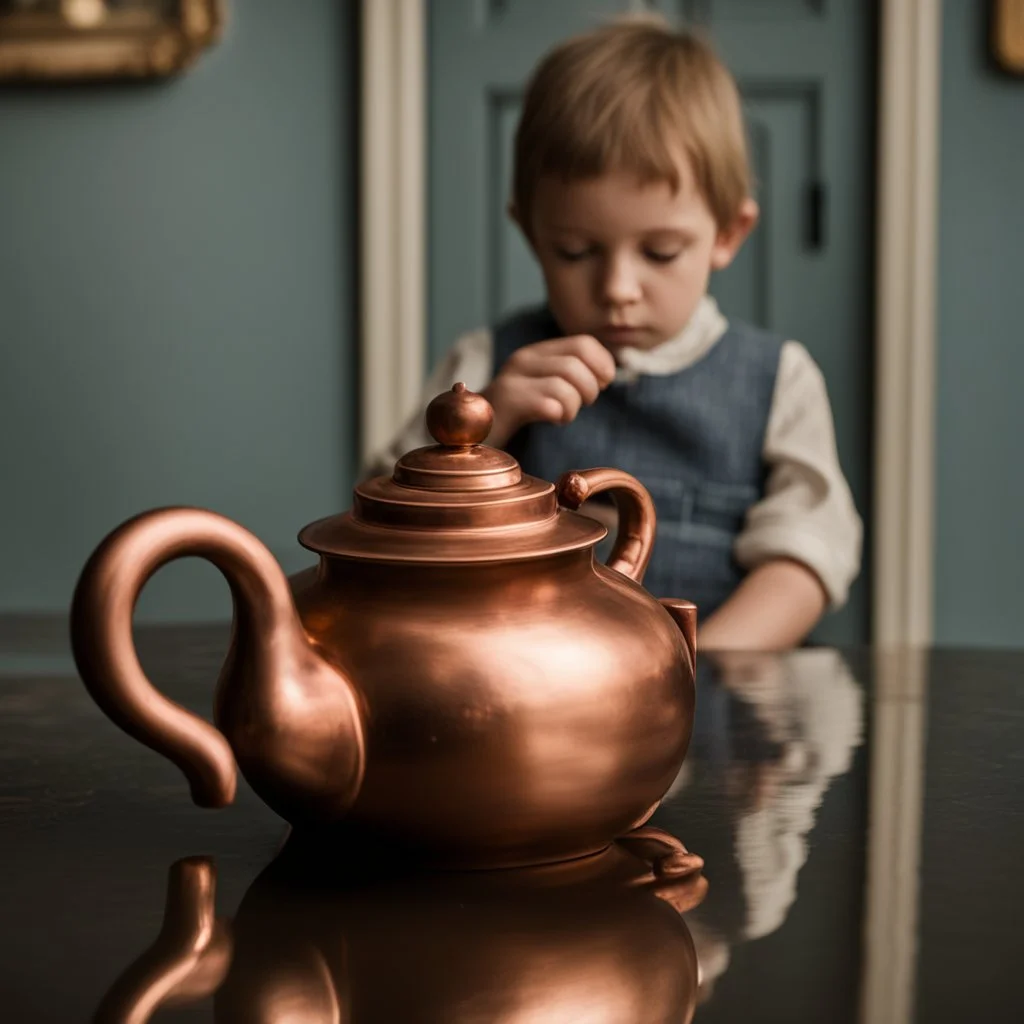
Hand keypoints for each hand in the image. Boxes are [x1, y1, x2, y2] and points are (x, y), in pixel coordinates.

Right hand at [482, 335, 615, 447]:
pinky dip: (559, 414)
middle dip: (591, 388)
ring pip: (566, 382)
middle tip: (582, 405)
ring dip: (573, 406)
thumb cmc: (515, 418)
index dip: (603, 365)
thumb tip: (610, 372)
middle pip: (578, 361)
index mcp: (537, 353)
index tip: (601, 386)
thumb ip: (570, 376)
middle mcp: (523, 359)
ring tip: (563, 415)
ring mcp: (511, 378)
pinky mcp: (505, 401)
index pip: (585, 343)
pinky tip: (551, 420)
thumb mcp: (544, 389)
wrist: (468, 439)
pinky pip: (549, 403)